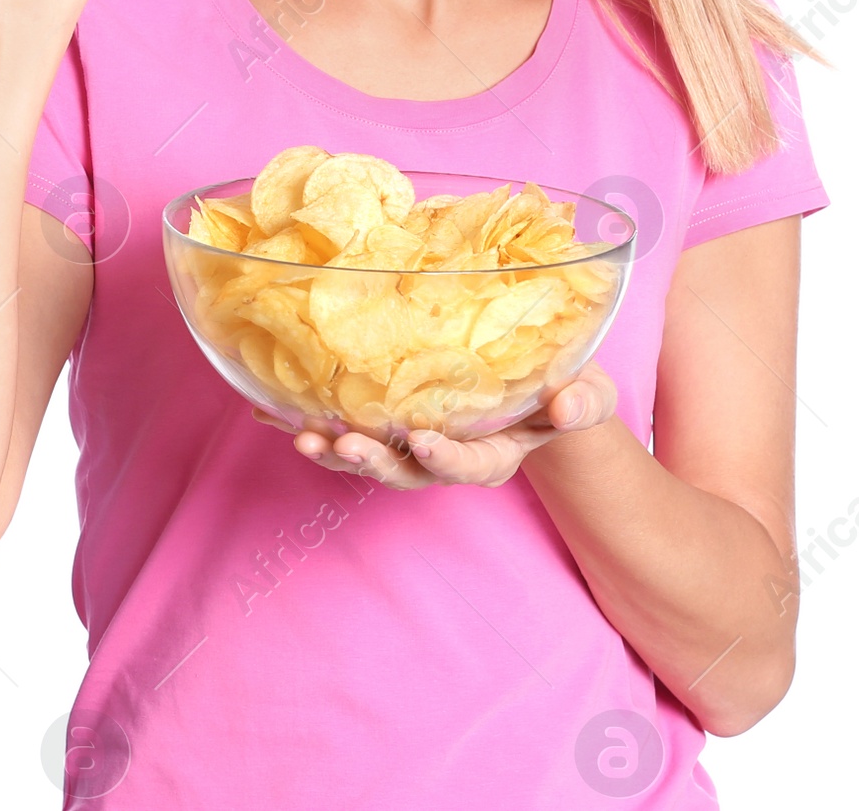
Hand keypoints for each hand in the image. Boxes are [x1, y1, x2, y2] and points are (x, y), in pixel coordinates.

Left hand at [250, 362, 616, 490]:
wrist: (539, 387)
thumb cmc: (564, 390)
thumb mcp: (586, 396)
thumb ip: (581, 404)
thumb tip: (567, 405)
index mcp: (493, 454)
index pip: (466, 465)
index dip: (444, 458)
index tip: (423, 440)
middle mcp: (448, 457)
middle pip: (405, 472)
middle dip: (372, 461)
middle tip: (340, 444)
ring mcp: (416, 445)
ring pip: (371, 459)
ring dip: (335, 450)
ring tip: (301, 437)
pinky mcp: (392, 427)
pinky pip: (350, 430)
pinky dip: (312, 424)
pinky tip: (272, 411)